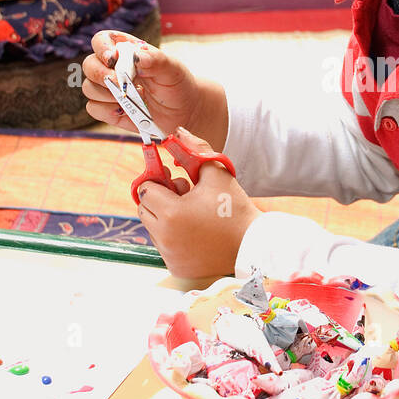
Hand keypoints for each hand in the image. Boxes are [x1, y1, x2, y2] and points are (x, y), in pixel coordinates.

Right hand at [82, 31, 224, 148]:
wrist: (184, 111)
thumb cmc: (177, 84)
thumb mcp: (172, 68)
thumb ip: (155, 60)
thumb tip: (136, 57)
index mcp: (125, 51)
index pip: (101, 40)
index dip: (102, 47)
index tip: (112, 58)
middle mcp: (112, 68)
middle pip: (88, 65)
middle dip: (102, 74)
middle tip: (122, 83)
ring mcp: (108, 90)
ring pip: (89, 88)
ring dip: (107, 94)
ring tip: (132, 97)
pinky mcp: (108, 110)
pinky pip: (93, 108)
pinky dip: (107, 110)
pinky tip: (126, 110)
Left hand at [135, 126, 263, 278]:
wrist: (254, 245)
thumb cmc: (235, 208)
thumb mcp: (217, 173)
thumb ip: (194, 150)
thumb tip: (178, 132)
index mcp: (171, 213)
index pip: (145, 190)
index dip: (159, 180)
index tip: (173, 178)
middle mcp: (165, 237)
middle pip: (144, 209)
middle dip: (160, 199)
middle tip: (185, 194)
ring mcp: (169, 254)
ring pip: (153, 228)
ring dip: (165, 218)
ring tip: (193, 214)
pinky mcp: (176, 266)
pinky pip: (164, 246)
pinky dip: (174, 237)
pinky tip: (196, 232)